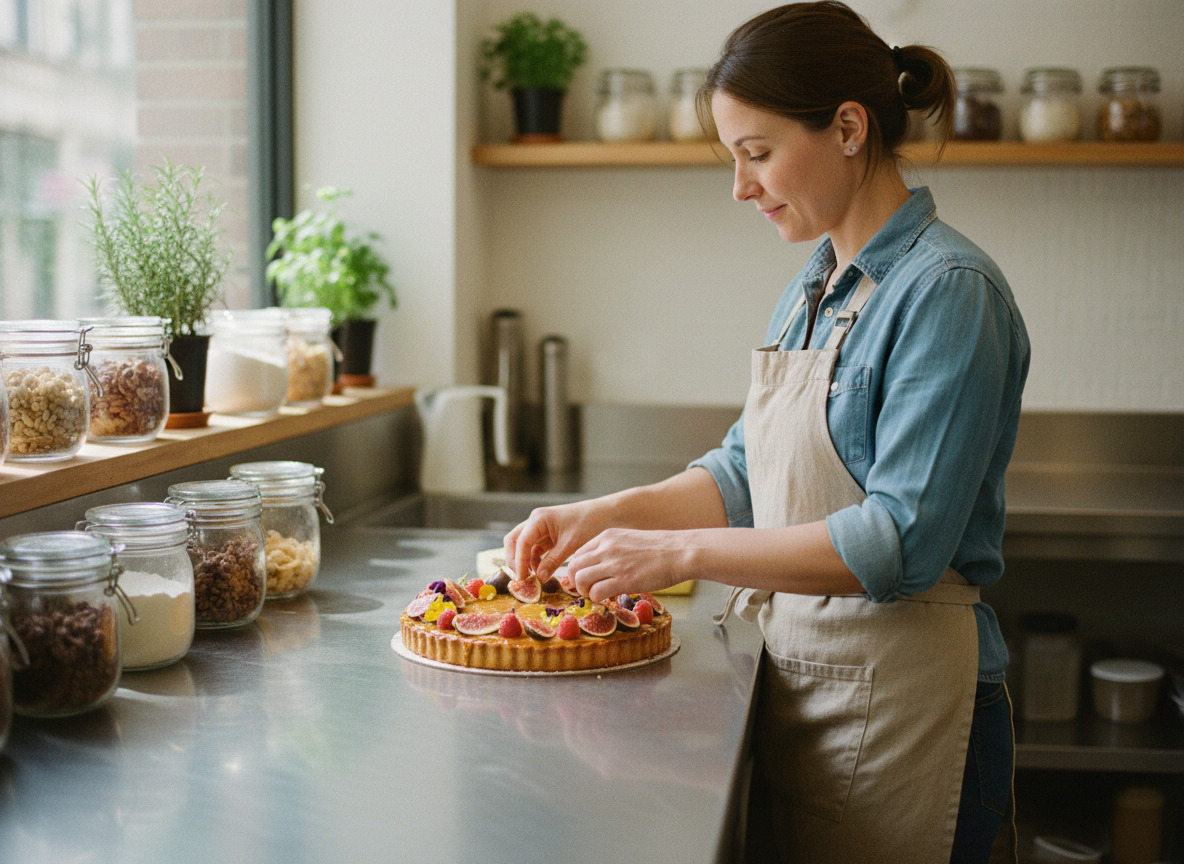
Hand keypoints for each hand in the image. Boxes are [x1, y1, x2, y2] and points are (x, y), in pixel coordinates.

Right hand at [503, 499, 611, 582]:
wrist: (606, 514)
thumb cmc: (589, 524)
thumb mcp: (570, 545)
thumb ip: (552, 561)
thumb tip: (539, 578)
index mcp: (539, 519)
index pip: (521, 542)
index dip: (519, 562)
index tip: (522, 579)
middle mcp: (535, 522)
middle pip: (514, 541)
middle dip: (515, 560)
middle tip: (523, 578)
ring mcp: (540, 528)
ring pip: (522, 546)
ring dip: (524, 561)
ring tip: (534, 578)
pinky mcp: (547, 536)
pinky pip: (534, 549)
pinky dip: (534, 560)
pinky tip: (542, 571)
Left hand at [567, 528, 687, 602]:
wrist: (680, 552)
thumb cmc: (660, 549)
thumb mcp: (630, 540)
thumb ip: (613, 550)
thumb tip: (603, 565)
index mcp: (607, 536)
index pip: (578, 553)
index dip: (579, 569)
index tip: (587, 578)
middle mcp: (606, 548)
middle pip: (574, 567)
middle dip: (577, 581)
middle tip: (588, 589)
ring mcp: (614, 564)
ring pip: (580, 580)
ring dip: (585, 591)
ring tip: (597, 595)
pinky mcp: (623, 580)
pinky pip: (596, 592)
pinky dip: (597, 598)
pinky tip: (607, 599)